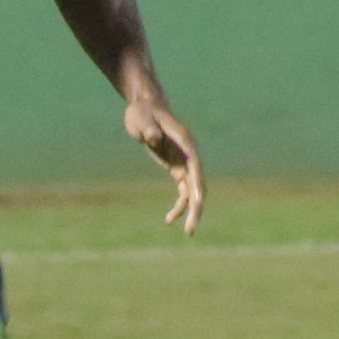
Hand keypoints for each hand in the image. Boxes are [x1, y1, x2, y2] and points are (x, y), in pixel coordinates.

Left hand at [126, 89, 203, 233]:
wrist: (146, 108)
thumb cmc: (142, 112)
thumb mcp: (140, 118)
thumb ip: (148, 128)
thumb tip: (153, 138)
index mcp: (185, 141)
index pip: (196, 166)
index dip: (198, 183)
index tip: (198, 201)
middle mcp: (190, 153)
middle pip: (198, 183)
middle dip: (196, 206)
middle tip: (191, 229)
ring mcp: (185, 161)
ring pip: (193, 190)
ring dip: (190, 210)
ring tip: (186, 231)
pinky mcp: (178, 167)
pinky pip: (183, 190)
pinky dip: (180, 204)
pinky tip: (169, 220)